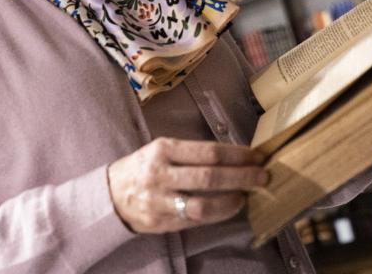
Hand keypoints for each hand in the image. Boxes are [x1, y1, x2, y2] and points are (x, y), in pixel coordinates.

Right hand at [106, 137, 268, 233]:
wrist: (109, 194)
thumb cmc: (143, 167)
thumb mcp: (161, 150)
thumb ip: (191, 153)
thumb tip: (233, 156)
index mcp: (163, 149)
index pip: (208, 151)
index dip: (237, 154)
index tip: (256, 155)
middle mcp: (160, 174)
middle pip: (210, 176)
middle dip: (242, 176)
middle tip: (262, 175)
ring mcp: (160, 200)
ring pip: (203, 204)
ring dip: (231, 200)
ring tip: (246, 195)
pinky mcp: (161, 221)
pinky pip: (194, 220)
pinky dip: (216, 214)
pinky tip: (229, 208)